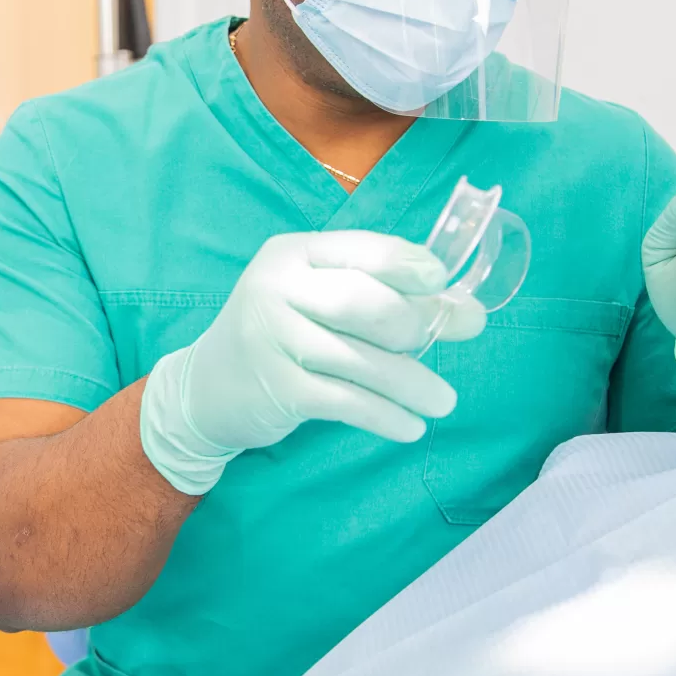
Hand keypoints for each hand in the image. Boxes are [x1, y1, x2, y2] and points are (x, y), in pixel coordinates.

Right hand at [139, 230, 486, 494]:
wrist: (205, 388)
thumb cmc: (279, 335)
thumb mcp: (317, 299)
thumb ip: (385, 296)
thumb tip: (470, 314)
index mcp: (293, 253)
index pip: (362, 249)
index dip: (410, 265)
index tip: (443, 283)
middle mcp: (278, 288)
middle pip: (363, 302)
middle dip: (412, 325)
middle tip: (437, 341)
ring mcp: (274, 340)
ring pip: (360, 359)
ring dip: (412, 383)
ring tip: (443, 401)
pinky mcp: (278, 389)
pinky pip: (346, 402)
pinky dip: (385, 416)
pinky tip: (409, 426)